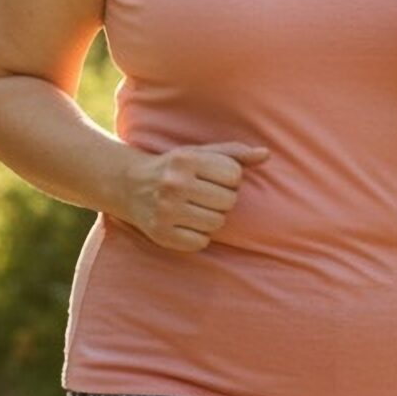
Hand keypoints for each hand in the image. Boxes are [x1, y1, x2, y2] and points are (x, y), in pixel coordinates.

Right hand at [119, 143, 263, 252]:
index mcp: (186, 160)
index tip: (214, 178)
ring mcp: (165, 211)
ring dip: (213, 218)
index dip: (231, 179)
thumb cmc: (176, 168)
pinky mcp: (161, 234)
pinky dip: (199, 235)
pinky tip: (186, 223)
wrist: (130, 185)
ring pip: (217, 223)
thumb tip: (266, 154)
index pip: (234, 175)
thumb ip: (235, 153)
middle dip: (223, 199)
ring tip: (196, 208)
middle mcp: (174, 184)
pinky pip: (201, 242)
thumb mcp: (201, 153)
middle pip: (228, 201)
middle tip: (205, 195)